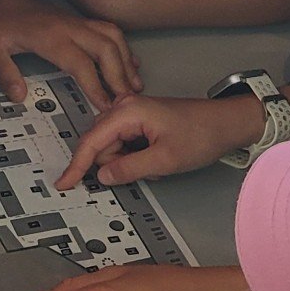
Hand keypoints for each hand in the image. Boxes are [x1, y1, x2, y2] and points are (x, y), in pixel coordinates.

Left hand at [0, 0, 139, 108]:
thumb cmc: (1, 23)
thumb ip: (5, 72)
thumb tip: (20, 97)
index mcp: (51, 37)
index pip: (80, 63)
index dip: (95, 85)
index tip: (106, 106)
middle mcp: (71, 28)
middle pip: (106, 48)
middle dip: (120, 75)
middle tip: (128, 100)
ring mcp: (79, 22)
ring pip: (113, 37)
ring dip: (126, 60)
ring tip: (135, 85)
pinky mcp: (82, 21)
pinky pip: (110, 31)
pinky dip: (123, 47)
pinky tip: (130, 64)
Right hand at [56, 94, 264, 189]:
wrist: (225, 123)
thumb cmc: (201, 135)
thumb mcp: (165, 159)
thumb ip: (129, 169)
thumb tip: (103, 176)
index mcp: (127, 112)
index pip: (91, 142)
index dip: (76, 166)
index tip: (64, 183)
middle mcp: (124, 107)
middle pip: (99, 143)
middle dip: (113, 163)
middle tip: (144, 170)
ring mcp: (130, 111)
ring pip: (110, 145)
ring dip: (125, 160)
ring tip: (154, 162)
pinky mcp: (137, 118)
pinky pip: (122, 142)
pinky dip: (132, 155)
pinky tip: (153, 157)